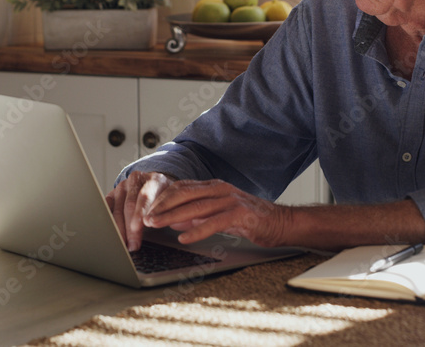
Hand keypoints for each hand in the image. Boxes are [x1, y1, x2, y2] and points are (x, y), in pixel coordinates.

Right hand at [105, 171, 174, 251]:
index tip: (138, 228)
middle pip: (129, 205)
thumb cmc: (167, 196)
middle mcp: (136, 180)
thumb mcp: (176, 200)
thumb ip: (175, 210)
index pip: (145, 196)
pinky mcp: (112, 194)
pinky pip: (107, 208)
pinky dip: (109, 222)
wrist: (156, 184)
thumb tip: (179, 222)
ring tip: (123, 244)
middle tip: (132, 244)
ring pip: (117, 209)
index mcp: (155, 179)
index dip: (140, 214)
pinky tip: (112, 234)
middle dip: (130, 227)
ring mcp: (123, 186)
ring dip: (119, 229)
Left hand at [143, 179, 290, 247]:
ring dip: (172, 217)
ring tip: (156, 225)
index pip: (181, 188)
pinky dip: (197, 230)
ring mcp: (231, 200)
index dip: (160, 198)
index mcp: (214, 187)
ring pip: (195, 207)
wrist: (281, 223)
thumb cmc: (250, 220)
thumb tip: (174, 219)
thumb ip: (198, 215)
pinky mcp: (240, 215)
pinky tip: (184, 237)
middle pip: (184, 194)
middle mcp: (220, 189)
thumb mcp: (219, 216)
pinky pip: (214, 222)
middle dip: (160, 206)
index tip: (143, 209)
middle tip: (143, 218)